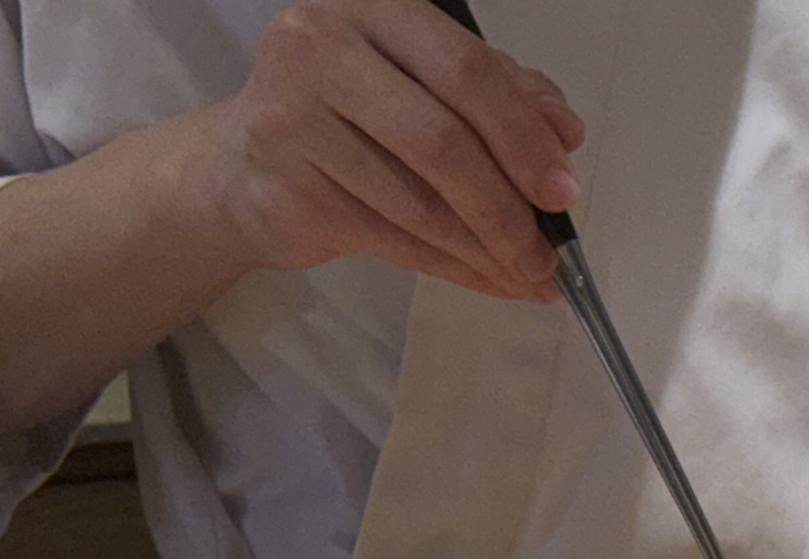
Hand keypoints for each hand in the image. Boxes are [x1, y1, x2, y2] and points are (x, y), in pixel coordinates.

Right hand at [198, 0, 584, 300]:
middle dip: (508, 206)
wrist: (243, 168)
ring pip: (420, 202)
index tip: (563, 189)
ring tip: (527, 275)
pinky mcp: (285, 185)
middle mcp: (323, 48)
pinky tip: (487, 281)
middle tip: (547, 250)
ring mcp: (294, 116)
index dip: (523, 135)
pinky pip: (392, 240)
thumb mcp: (425, 90)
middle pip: (442, 139)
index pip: (466, 69)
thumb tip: (566, 132)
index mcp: (374, 10)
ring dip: (486, 251)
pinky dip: (451, 268)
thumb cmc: (347, 120)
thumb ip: (497, 96)